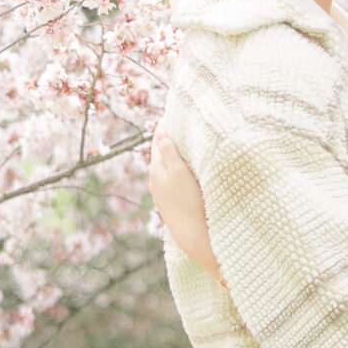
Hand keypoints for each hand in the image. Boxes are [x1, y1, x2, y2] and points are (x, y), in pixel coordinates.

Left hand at [150, 125, 220, 278]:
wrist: (192, 234)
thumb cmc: (188, 201)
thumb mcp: (179, 172)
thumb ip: (168, 151)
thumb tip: (159, 131)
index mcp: (156, 169)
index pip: (157, 140)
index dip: (165, 126)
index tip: (174, 113)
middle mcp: (155, 180)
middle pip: (160, 152)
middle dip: (169, 138)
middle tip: (182, 123)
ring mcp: (162, 192)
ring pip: (166, 166)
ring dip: (173, 154)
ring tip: (185, 142)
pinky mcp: (171, 201)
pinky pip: (171, 177)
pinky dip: (177, 167)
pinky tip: (186, 167)